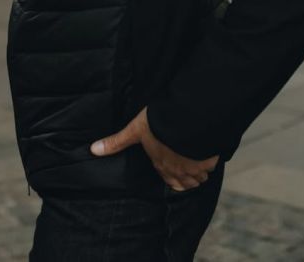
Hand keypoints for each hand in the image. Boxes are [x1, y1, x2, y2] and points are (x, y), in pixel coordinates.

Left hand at [89, 106, 218, 190]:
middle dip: (185, 176)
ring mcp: (193, 167)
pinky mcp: (208, 160)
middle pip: (184, 183)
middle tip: (186, 166)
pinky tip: (207, 153)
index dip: (169, 173)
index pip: (167, 179)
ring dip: (197, 172)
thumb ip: (116, 142)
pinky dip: (209, 162)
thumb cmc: (157, 124)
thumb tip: (92, 150)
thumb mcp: (134, 130)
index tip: (172, 169)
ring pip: (198, 178)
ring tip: (196, 161)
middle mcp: (176, 170)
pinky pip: (210, 168)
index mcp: (160, 164)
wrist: (183, 120)